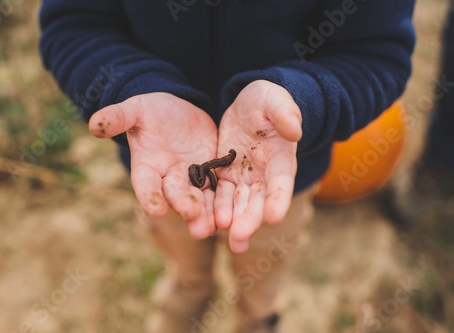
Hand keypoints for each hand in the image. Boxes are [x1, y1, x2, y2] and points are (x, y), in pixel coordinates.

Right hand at [89, 93, 217, 238]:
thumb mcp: (135, 110)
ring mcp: (191, 177)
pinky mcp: (211, 172)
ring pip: (199, 199)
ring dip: (205, 214)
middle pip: (176, 195)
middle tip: (195, 220)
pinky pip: (217, 189)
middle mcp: (168, 177)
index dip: (150, 197)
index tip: (155, 210)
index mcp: (147, 165)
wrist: (176, 111)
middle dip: (185, 207)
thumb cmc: (150, 111)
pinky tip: (231, 214)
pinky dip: (222, 202)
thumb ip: (118, 117)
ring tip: (213, 228)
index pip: (146, 185)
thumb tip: (93, 124)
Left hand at [214, 80, 301, 252]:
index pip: (281, 180)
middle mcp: (265, 174)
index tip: (274, 217)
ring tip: (231, 242)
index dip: (278, 198)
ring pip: (239, 203)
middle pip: (258, 200)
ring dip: (234, 222)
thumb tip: (296, 130)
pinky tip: (210, 224)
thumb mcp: (274, 100)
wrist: (247, 107)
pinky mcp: (226, 176)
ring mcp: (244, 178)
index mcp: (281, 157)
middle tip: (239, 238)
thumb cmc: (265, 101)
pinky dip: (216, 210)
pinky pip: (220, 195)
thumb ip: (284, 112)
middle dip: (250, 219)